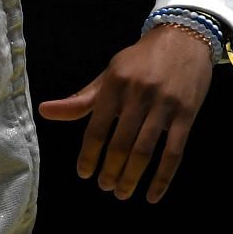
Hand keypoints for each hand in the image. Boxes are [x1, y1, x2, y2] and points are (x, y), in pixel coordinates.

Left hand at [36, 23, 213, 202]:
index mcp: (114, 86)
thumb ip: (81, 99)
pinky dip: (163, 177)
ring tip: (122, 192)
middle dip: (110, 170)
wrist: (184, 39)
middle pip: (121, 144)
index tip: (84, 174)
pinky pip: (174, 152)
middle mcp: (138, 96)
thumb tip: (45, 112)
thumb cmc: (140, 61)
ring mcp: (164, 106)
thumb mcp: (109, 74)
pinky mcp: (188, 115)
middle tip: (104, 187)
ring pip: (146, 150)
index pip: (96, 128)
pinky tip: (152, 194)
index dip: (89, 154)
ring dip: (132, 177)